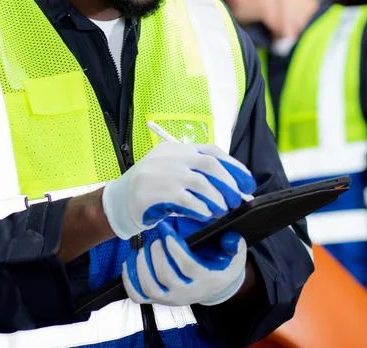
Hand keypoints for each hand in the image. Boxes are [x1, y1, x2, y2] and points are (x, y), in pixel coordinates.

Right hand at [101, 142, 255, 239]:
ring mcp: (161, 173)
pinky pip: (185, 199)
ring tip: (221, 210)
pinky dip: (200, 207)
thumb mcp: (173, 174)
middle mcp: (170, 157)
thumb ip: (199, 177)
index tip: (248, 183)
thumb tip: (235, 191)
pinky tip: (205, 214)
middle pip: (209, 164)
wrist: (118, 201)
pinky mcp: (154, 192)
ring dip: (217, 198)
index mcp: (176, 149)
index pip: (212, 151)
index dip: (234, 166)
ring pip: (200, 182)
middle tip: (237, 200)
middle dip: (229, 183)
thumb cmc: (153, 190)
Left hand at [122, 221, 246, 305]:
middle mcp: (187, 292)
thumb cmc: (221, 266)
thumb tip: (231, 238)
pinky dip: (130, 280)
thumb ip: (235, 245)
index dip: (173, 247)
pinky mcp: (158, 301)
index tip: (165, 229)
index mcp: (205, 280)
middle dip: (156, 252)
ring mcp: (170, 299)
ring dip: (141, 264)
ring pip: (149, 286)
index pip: (186, 265)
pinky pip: (138, 295)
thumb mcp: (235, 256)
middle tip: (155, 238)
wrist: (214, 288)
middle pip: (165, 275)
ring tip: (143, 248)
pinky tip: (131, 262)